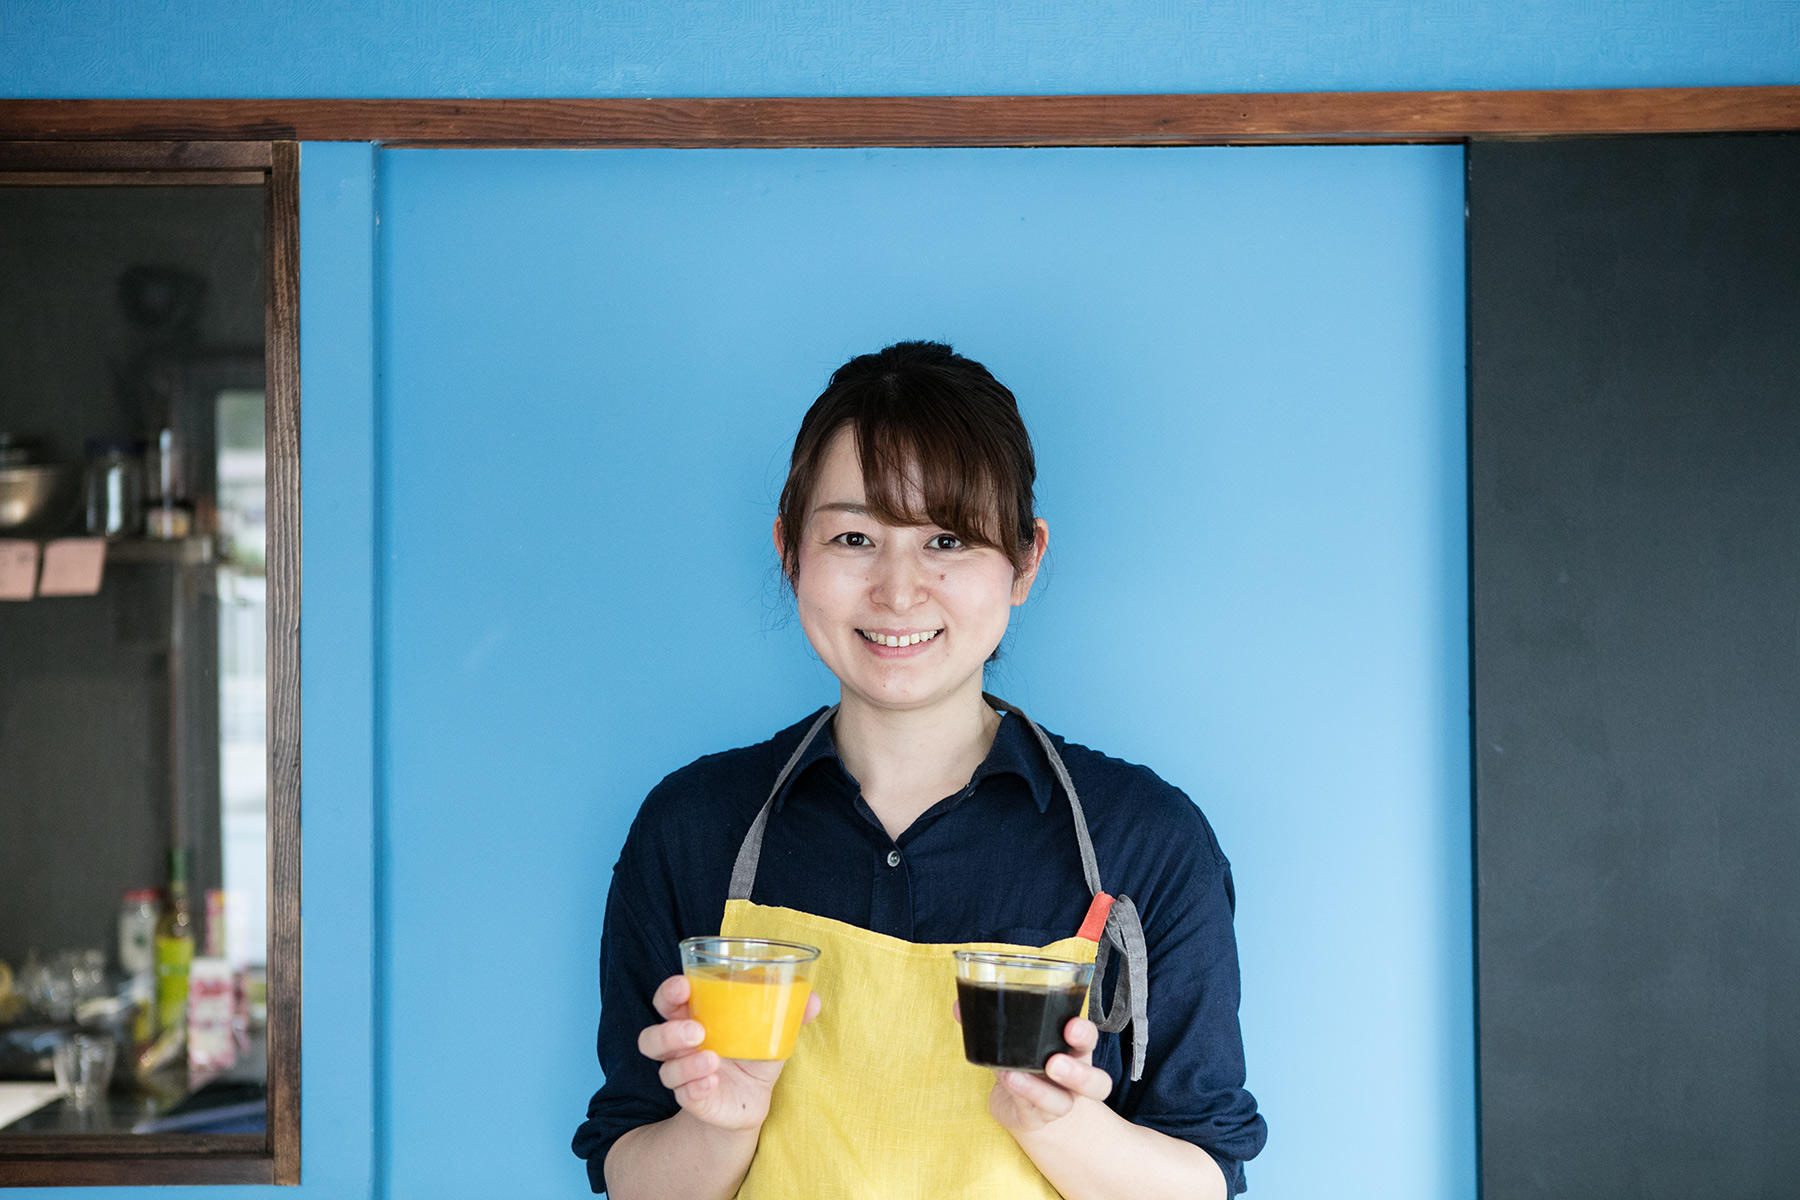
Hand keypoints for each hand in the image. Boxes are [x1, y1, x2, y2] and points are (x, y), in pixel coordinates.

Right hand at [638, 974, 821, 1131]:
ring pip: (665, 1068)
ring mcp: (683, 1075)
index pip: (669, 1000)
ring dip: (686, 1063)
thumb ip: (790, 1012)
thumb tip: (813, 999)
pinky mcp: (692, 1099)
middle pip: (653, 1036)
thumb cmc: (753, 1052)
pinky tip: (712, 1082)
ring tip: (712, 1058)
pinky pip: (684, 1095)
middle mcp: (681, 1046)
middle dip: (669, 1030)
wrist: (751, 1100)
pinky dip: (696, 1087)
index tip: (684, 985)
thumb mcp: (772, 1030)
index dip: (669, 992)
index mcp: (695, 1017)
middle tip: (697, 1029)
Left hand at [953, 1002, 1112, 1134]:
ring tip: (1016, 1075)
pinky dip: (1018, 1095)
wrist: (1021, 1106)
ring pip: (1065, 1104)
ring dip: (1041, 1091)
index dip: (1084, 1034)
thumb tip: (959, 1004)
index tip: (1071, 1024)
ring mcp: (1058, 1103)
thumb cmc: (1025, 1063)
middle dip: (1079, 1073)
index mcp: (1073, 1051)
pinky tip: (1005, 1082)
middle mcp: (1074, 1080)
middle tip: (1054, 1062)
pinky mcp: (1037, 1119)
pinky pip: (1033, 1110)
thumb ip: (991, 1021)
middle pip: (1096, 1082)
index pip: (1088, 1040)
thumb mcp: (1014, 1041)